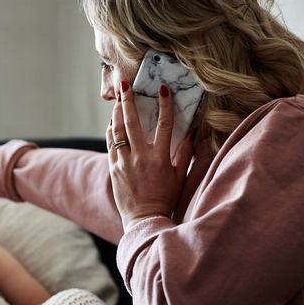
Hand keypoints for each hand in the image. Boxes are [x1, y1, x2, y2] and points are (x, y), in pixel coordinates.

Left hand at [107, 82, 193, 229]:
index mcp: (160, 158)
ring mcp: (124, 162)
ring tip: (118, 99)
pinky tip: (113, 121)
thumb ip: (185, 152)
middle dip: (128, 101)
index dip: (165, 105)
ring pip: (117, 131)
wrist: (144, 219)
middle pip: (132, 122)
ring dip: (117, 112)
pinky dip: (111, 130)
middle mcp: (140, 157)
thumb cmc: (166, 198)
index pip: (164, 125)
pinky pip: (111, 144)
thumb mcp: (180, 176)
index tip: (163, 90)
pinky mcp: (114, 168)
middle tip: (125, 85)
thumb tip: (192, 131)